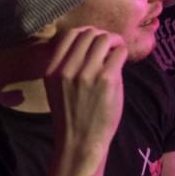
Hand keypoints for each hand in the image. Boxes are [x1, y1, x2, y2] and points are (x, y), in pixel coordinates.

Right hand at [43, 25, 127, 175]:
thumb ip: (67, 65)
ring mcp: (86, 73)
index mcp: (52, 70)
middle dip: (102, 36)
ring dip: (114, 42)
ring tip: (116, 53)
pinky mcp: (106, 79)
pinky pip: (119, 51)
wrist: (80, 142)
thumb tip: (89, 40)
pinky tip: (120, 64)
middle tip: (109, 48)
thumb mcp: (57, 88)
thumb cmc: (72, 115)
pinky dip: (122, 53)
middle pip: (89, 33)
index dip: (85, 33)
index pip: (68, 34)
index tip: (93, 43)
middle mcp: (67, 69)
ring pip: (105, 38)